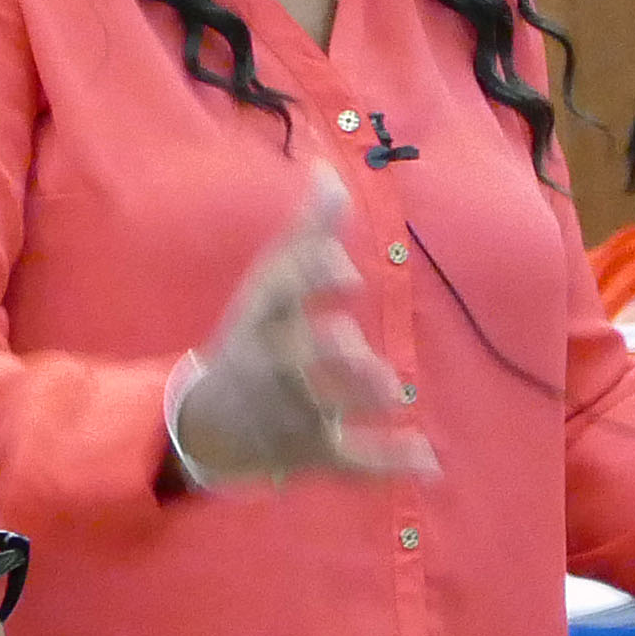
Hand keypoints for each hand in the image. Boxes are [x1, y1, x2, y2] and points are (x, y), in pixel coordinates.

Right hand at [174, 176, 435, 487]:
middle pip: (299, 353)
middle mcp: (272, 363)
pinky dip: (387, 463)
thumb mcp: (271, 285)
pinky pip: (348, 461)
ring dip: (358, 396)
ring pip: (322, 405)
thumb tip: (329, 172)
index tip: (347, 275)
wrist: (207, 421)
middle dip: (330, 349)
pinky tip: (427, 458)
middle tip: (358, 346)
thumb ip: (306, 232)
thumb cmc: (252, 338)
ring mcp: (289, 410)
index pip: (280, 293)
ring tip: (395, 391)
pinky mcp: (309, 451)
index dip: (312, 281)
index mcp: (263, 318)